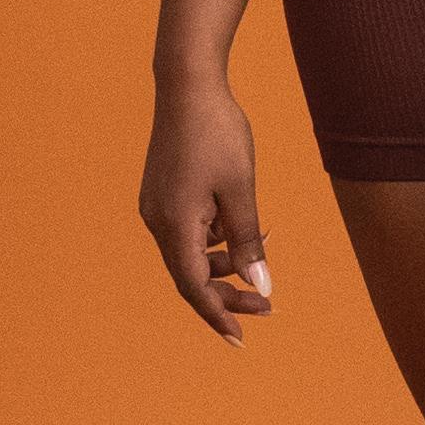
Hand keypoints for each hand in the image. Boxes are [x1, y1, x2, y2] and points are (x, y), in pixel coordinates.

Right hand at [139, 83, 276, 343]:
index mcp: (175, 225)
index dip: (217, 315)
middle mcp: (157, 221)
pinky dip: (215, 239)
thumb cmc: (218, 133)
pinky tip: (243, 225)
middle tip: (267, 305)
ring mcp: (156, 207)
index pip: (194, 286)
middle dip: (227, 294)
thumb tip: (261, 286)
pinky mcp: (162, 194)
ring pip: (190, 253)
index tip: (241, 339)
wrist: (188, 86)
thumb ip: (248, 242)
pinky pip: (188, 232)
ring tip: (261, 252)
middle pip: (190, 275)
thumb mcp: (242, 190)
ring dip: (224, 263)